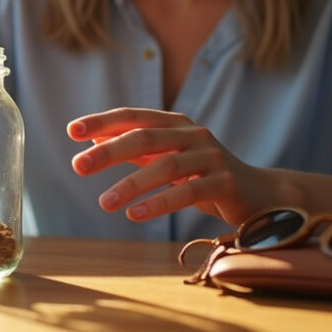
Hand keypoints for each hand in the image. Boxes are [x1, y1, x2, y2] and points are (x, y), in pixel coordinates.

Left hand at [67, 108, 275, 224]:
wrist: (259, 194)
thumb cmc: (204, 175)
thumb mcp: (168, 158)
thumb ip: (136, 149)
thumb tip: (93, 139)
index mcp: (176, 124)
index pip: (134, 117)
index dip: (103, 121)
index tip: (72, 131)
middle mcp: (194, 134)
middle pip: (145, 138)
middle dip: (108, 151)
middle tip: (78, 166)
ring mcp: (212, 157)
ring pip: (166, 166)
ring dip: (130, 184)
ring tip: (104, 202)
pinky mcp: (225, 183)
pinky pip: (188, 192)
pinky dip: (159, 203)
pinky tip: (134, 214)